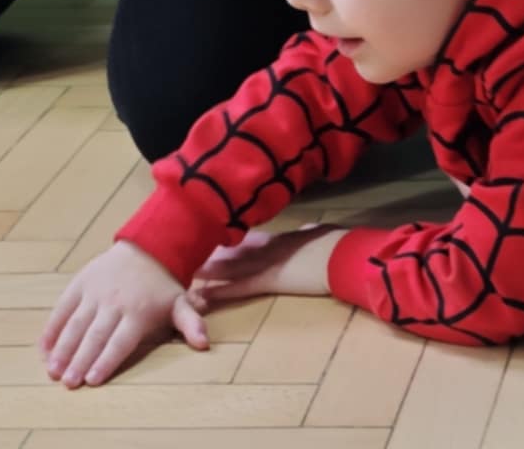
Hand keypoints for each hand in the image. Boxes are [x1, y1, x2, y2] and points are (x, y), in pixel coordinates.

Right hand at [41, 242, 205, 388]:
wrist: (147, 247)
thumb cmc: (163, 285)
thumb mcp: (181, 302)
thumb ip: (190, 324)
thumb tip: (205, 344)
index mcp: (138, 311)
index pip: (120, 340)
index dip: (106, 360)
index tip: (93, 380)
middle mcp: (114, 302)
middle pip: (94, 336)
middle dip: (80, 360)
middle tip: (68, 383)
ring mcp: (94, 292)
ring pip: (75, 324)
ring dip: (62, 349)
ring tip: (52, 371)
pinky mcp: (80, 284)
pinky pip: (62, 309)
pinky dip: (52, 330)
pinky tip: (44, 350)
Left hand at [193, 226, 343, 305]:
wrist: (341, 254)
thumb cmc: (337, 244)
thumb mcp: (320, 234)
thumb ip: (309, 231)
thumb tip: (309, 227)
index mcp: (279, 238)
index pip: (247, 240)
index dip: (228, 241)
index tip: (211, 239)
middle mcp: (266, 248)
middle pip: (231, 250)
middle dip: (208, 253)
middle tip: (184, 253)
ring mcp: (264, 264)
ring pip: (227, 267)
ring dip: (206, 271)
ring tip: (182, 272)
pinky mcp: (267, 281)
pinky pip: (237, 287)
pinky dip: (219, 292)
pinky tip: (201, 297)